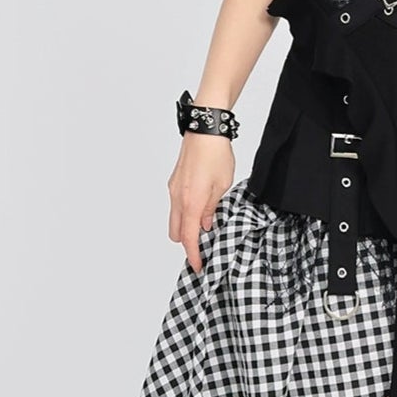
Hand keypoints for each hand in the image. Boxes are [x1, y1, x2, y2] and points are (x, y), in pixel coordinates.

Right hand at [168, 134, 234, 272]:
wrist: (205, 130)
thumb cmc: (216, 155)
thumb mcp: (223, 186)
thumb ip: (212, 209)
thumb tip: (205, 225)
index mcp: (191, 203)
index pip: (189, 238)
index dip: (193, 255)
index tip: (199, 265)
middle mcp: (178, 198)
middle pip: (176, 233)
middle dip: (187, 243)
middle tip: (204, 245)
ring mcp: (173, 190)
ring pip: (174, 219)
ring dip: (186, 227)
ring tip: (205, 225)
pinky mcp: (174, 182)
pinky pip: (176, 206)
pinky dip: (184, 213)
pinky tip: (200, 208)